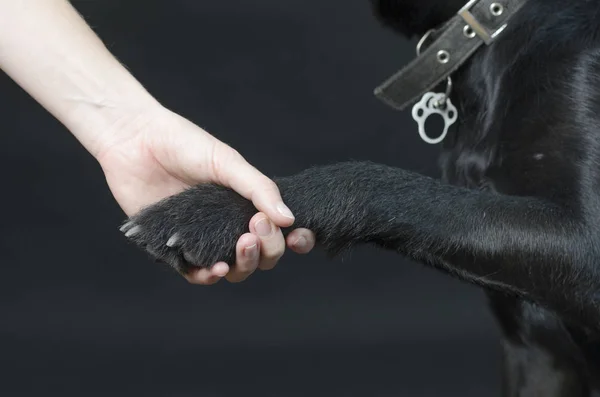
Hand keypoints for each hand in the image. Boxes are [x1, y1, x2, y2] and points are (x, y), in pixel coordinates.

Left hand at [96, 105, 315, 283]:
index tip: (298, 236)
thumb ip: (259, 188)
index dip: (296, 240)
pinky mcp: (175, 249)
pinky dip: (210, 276)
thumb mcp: (227, 161)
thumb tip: (289, 219)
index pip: (280, 232)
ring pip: (235, 268)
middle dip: (269, 248)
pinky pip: (197, 274)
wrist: (135, 141)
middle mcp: (229, 225)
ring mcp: (204, 239)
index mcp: (247, 204)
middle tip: (257, 226)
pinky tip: (217, 269)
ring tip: (242, 245)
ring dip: (245, 264)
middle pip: (262, 255)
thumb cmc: (184, 144)